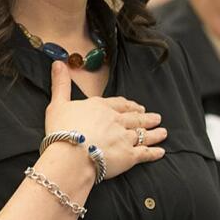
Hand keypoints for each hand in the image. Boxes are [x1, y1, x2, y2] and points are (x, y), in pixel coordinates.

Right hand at [43, 61, 165, 179]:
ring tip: (163, 131)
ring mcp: (125, 137)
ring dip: (154, 133)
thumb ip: (60, 84)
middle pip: (135, 117)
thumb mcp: (57, 104)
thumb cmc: (62, 130)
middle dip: (146, 117)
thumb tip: (58, 62)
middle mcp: (116, 120)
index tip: (136, 106)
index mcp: (101, 107)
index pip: (118, 103)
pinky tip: (161, 152)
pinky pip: (145, 153)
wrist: (71, 155)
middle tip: (156, 117)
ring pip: (143, 133)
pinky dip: (154, 153)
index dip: (129, 105)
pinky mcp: (129, 156)